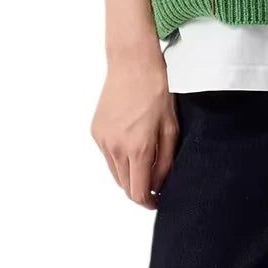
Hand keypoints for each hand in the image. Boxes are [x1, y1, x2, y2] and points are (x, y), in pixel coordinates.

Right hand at [91, 55, 177, 207]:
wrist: (132, 65)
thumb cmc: (156, 91)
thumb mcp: (171, 128)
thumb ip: (166, 162)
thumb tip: (159, 185)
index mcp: (137, 149)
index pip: (138, 193)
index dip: (149, 202)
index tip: (157, 201)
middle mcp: (115, 148)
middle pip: (125, 186)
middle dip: (140, 190)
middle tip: (155, 184)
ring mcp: (102, 140)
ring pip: (115, 173)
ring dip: (129, 175)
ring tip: (145, 162)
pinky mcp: (96, 132)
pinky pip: (107, 156)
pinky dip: (119, 158)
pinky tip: (131, 144)